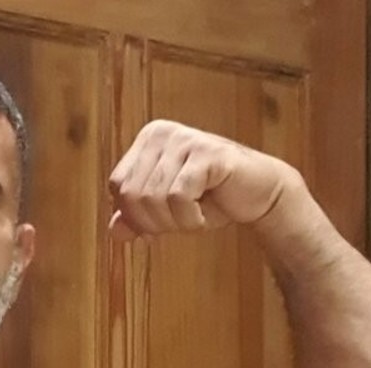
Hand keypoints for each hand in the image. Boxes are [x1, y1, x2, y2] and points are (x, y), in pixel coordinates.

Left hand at [108, 121, 297, 240]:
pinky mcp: (206, 153)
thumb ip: (136, 219)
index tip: (160, 223)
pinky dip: (191, 219)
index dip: (135, 216)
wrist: (256, 194)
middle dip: (155, 223)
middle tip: (181, 221)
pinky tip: (205, 213)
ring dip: (175, 222)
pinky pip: (179, 198)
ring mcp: (185, 139)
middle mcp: (162, 133)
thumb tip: (114, 231)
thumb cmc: (210, 199)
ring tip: (195, 214)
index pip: (117, 188)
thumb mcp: (165, 212)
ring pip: (154, 199)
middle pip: (132, 196)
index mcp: (148, 140)